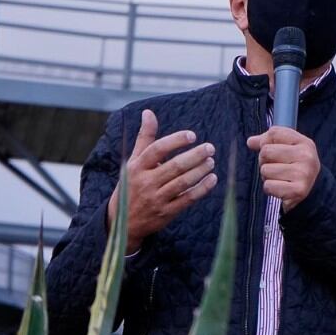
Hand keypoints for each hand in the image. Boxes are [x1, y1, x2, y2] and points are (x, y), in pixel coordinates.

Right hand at [107, 109, 216, 251]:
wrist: (123, 222)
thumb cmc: (131, 185)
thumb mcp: (133, 161)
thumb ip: (145, 138)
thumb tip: (148, 112)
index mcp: (137, 167)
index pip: (157, 150)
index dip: (175, 141)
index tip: (192, 135)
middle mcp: (146, 182)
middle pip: (174, 167)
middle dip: (194, 156)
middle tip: (210, 148)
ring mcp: (156, 199)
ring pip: (182, 183)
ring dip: (200, 171)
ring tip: (211, 161)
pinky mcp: (166, 213)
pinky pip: (187, 199)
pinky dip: (202, 189)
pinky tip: (212, 179)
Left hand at [246, 126, 320, 211]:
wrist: (314, 190)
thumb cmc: (296, 166)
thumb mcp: (288, 149)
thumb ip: (268, 142)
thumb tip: (250, 142)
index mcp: (304, 142)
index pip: (273, 133)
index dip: (266, 142)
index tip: (275, 151)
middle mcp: (306, 156)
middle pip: (265, 151)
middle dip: (265, 161)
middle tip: (277, 167)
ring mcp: (303, 174)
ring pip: (265, 170)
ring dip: (267, 177)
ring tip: (280, 178)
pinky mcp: (298, 190)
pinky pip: (268, 186)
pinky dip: (271, 189)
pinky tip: (281, 188)